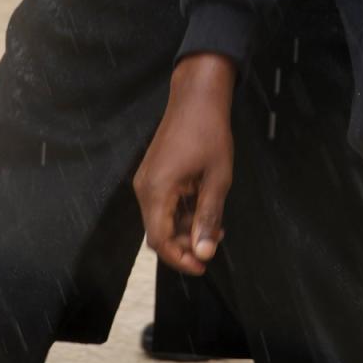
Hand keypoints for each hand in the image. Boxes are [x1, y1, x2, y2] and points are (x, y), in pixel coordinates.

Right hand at [134, 53, 236, 275]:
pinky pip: (163, 203)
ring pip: (161, 218)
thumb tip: (204, 252)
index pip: (159, 240)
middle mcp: (144, 188)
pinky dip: (181, 212)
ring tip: (216, 226)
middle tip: (214, 244)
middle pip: (158, 231)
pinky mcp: (153, 173)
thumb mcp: (217, 178)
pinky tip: (204, 209)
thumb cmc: (210, 133)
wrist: (197, 96)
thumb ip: (209, 217)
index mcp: (157, 190)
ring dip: (185, 228)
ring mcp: (147, 180)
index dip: (180, 259)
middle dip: (185, 244)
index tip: (203, 266)